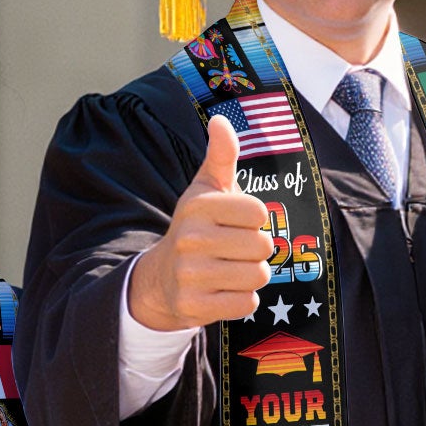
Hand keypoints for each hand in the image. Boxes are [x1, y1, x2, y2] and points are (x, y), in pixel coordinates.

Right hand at [125, 114, 275, 330]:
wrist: (162, 277)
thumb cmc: (197, 227)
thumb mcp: (206, 189)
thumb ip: (221, 155)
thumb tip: (221, 120)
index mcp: (198, 206)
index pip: (259, 212)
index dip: (255, 220)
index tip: (235, 222)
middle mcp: (191, 238)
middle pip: (263, 246)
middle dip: (256, 250)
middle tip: (234, 250)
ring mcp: (190, 275)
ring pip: (258, 276)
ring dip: (252, 276)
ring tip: (230, 269)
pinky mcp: (194, 306)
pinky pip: (247, 304)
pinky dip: (243, 300)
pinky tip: (223, 290)